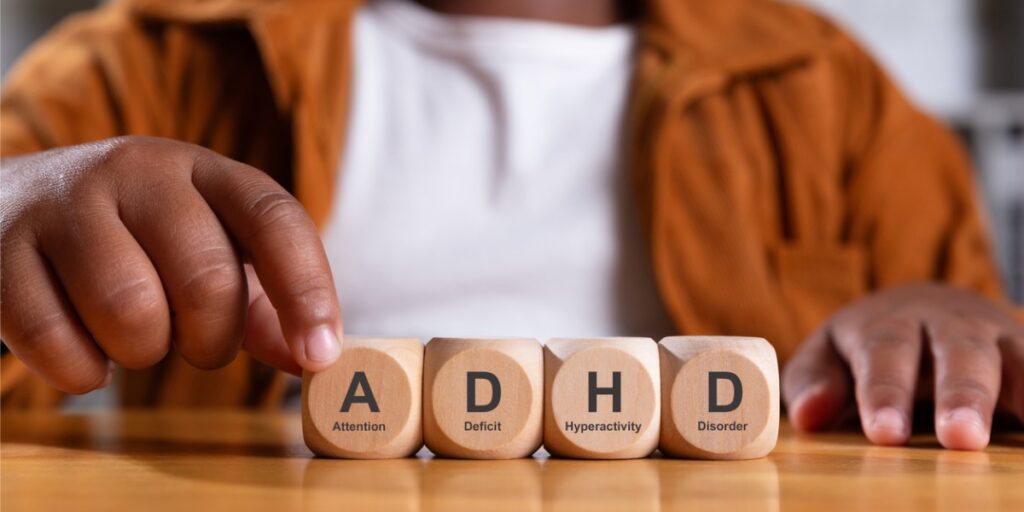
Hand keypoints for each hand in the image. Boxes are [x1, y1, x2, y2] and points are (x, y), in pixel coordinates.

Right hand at [1, 136, 342, 392]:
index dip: (307, 289)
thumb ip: (266, 306)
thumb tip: (314, 357)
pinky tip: (79, 345)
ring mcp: (66, 203)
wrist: (10, 209)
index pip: (275, 219)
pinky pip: (55, 341)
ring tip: (131, 334)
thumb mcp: (208, 252)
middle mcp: (140, 171)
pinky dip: (79, 370)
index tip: (321, 353)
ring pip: (131, 311)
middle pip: (207, 279)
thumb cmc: (136, 244)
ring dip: (142, 352)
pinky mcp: (2, 247)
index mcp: (206, 171)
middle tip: (192, 343)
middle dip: (210, 339)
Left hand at [782, 283, 1023, 449]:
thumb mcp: (827, 354)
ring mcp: (995, 335)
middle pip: (959, 351)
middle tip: (961, 437)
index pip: (885, 354)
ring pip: (1014, 357)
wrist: (922, 305)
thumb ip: (811, 381)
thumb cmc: (864, 344)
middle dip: (963, 394)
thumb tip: (808, 416)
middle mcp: (948, 322)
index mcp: (888, 323)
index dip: (885, 393)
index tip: (885, 434)